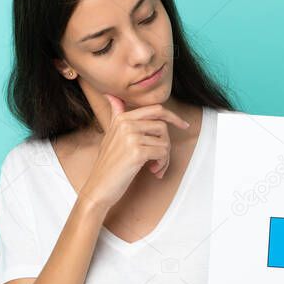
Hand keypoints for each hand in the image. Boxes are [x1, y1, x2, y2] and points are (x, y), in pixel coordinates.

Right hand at [78, 95, 189, 210]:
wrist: (99, 187)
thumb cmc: (108, 164)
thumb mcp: (110, 135)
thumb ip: (116, 115)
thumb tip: (112, 95)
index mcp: (122, 118)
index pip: (156, 110)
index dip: (173, 117)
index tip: (184, 125)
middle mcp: (126, 124)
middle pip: (163, 126)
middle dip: (167, 143)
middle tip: (161, 158)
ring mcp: (131, 137)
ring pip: (164, 142)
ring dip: (165, 158)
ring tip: (155, 167)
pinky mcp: (137, 152)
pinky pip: (162, 153)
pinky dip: (162, 164)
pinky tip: (153, 171)